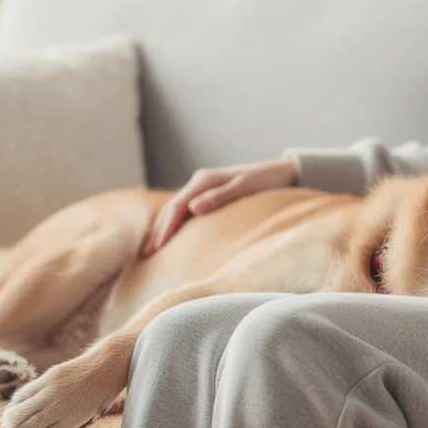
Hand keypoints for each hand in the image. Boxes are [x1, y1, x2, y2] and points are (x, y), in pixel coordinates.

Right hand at [141, 157, 298, 255]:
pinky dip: (173, 224)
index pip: (177, 206)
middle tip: (145, 255)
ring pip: (175, 210)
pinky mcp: (208, 196)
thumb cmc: (266, 181)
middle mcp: (199, 182)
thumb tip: (192, 209)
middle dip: (157, 231)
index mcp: (204, 180)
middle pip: (171, 208)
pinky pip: (185, 212)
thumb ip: (219, 197)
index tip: (157, 248)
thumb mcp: (244, 187)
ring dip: (162, 229)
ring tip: (150, 251)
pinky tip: (169, 239)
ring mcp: (202, 189)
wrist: (282, 172)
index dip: (165, 228)